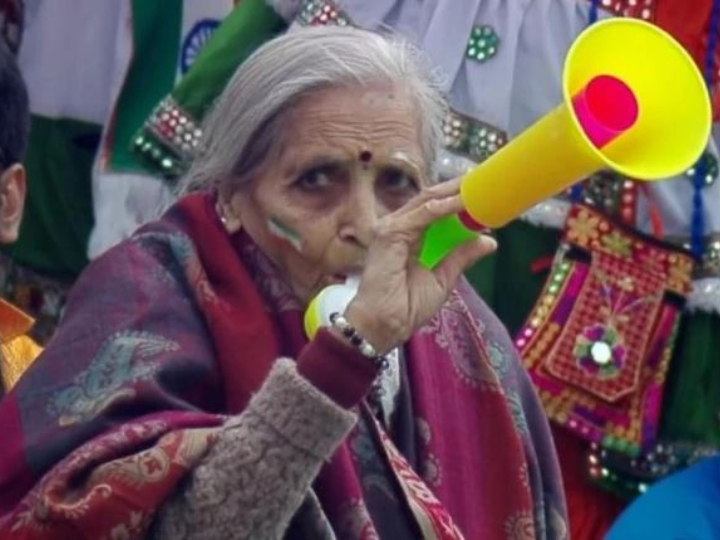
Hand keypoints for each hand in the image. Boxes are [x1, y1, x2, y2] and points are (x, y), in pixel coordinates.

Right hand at [344, 178, 496, 353]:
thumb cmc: (405, 308)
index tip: (483, 194)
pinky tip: (463, 202)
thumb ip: (461, 256)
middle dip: (458, 189)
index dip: (457, 200)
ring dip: (455, 193)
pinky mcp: (390, 232)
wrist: (383, 326)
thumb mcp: (443, 279)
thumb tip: (489, 241)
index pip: (434, 210)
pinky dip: (446, 206)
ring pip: (428, 201)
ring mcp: (392, 227)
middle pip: (431, 200)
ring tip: (478, 186)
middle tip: (483, 181)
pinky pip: (423, 214)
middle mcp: (398, 227)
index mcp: (408, 236)